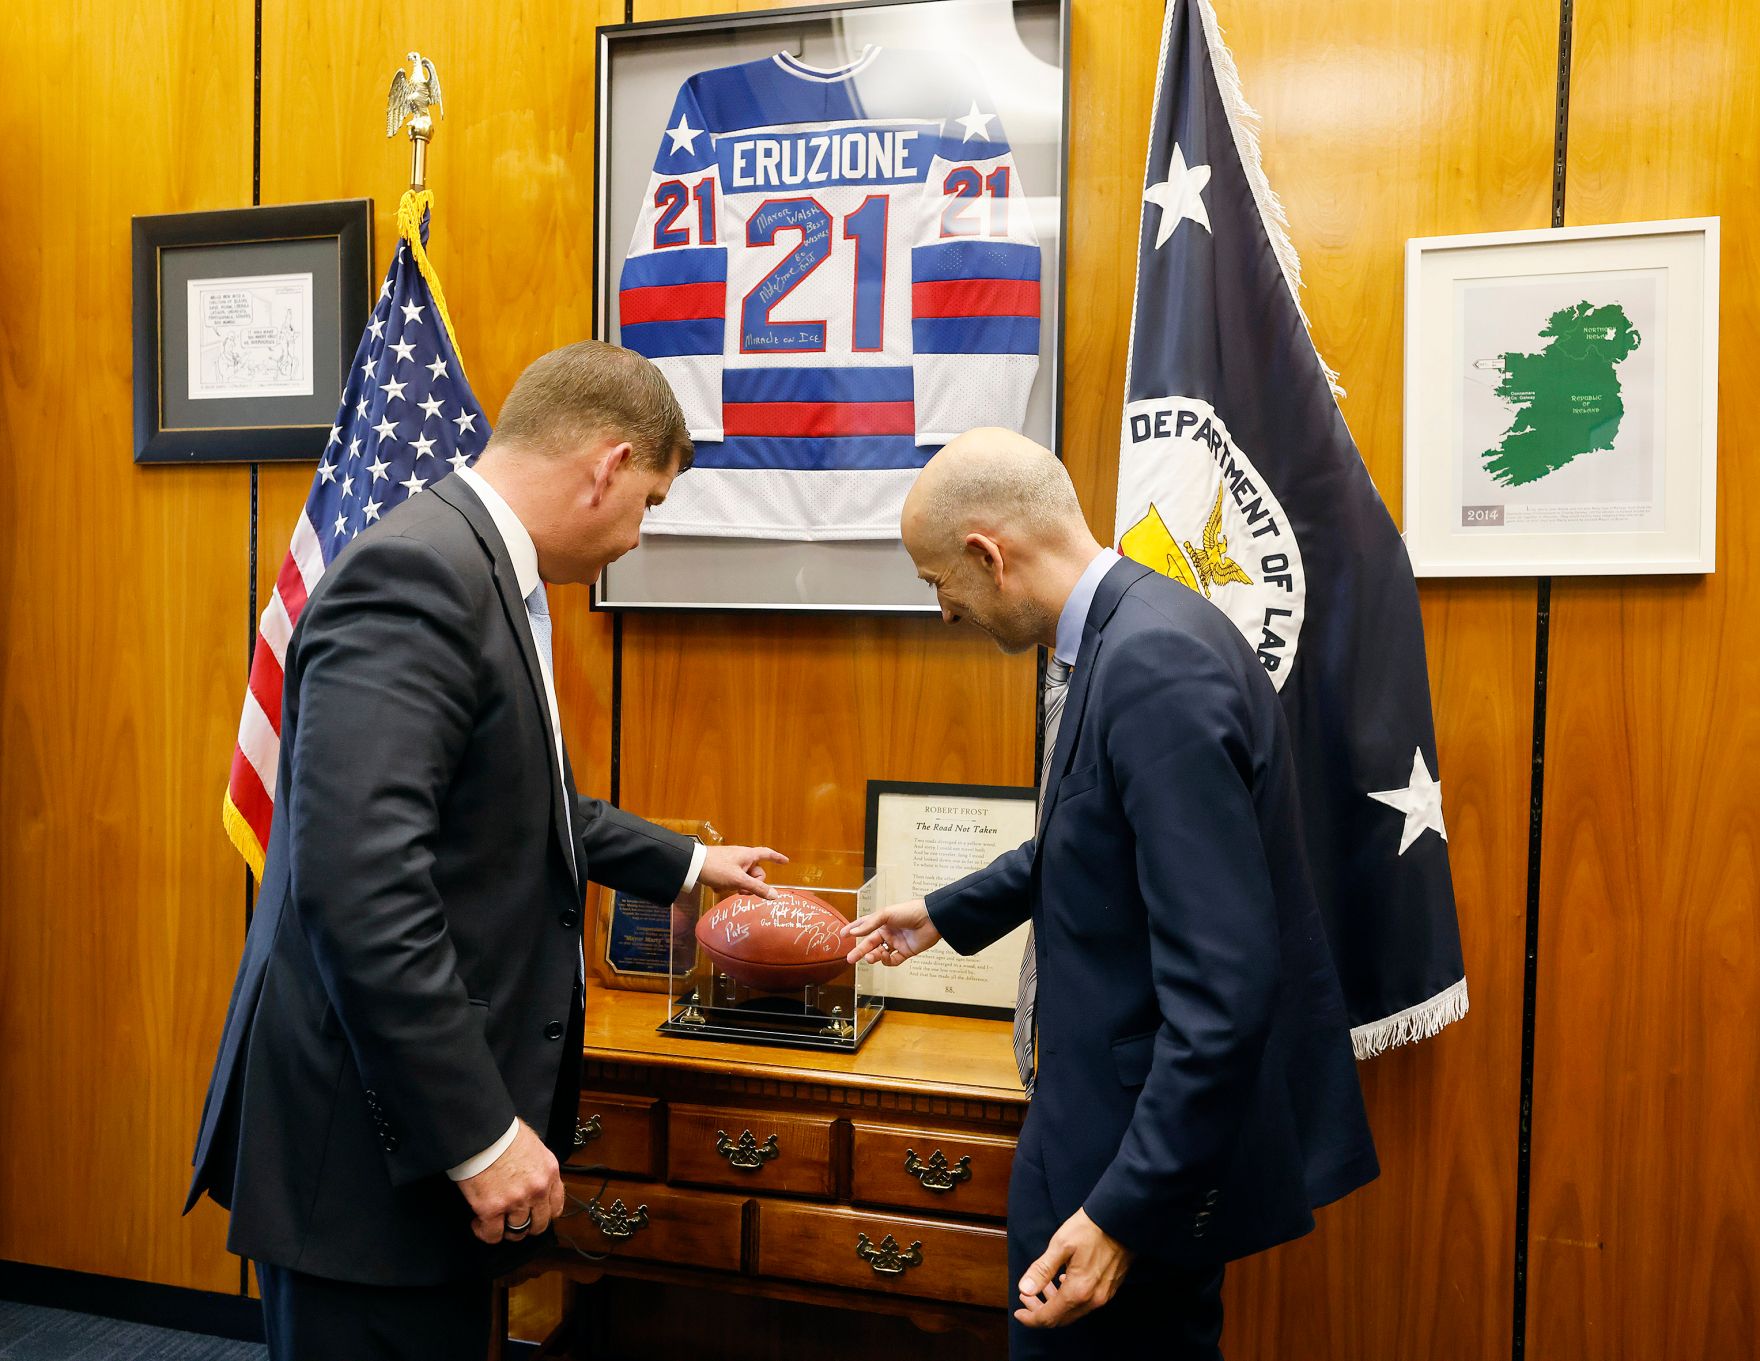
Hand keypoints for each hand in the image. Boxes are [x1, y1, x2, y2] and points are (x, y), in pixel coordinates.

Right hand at [457, 1119, 564, 1244]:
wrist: (481, 1132)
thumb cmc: (503, 1133)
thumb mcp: (533, 1146)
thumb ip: (537, 1167)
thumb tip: (530, 1178)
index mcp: (549, 1172)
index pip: (556, 1207)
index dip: (543, 1214)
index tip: (534, 1214)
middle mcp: (537, 1190)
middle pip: (539, 1225)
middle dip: (527, 1226)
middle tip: (513, 1220)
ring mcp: (515, 1201)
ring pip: (517, 1232)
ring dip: (505, 1229)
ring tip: (495, 1220)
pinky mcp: (491, 1209)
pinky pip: (492, 1235)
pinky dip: (485, 1232)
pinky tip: (479, 1222)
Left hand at [699, 844, 789, 899]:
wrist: (693, 865)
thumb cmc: (718, 869)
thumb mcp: (739, 880)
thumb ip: (757, 888)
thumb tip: (776, 895)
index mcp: (749, 855)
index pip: (767, 854)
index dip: (777, 858)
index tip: (785, 861)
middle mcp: (742, 856)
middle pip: (755, 872)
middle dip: (751, 885)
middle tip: (741, 891)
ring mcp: (731, 862)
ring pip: (743, 878)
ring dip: (737, 886)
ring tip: (726, 888)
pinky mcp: (722, 867)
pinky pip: (731, 878)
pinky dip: (726, 884)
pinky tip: (716, 886)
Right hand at [840, 897, 939, 964]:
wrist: (931, 919)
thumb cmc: (909, 911)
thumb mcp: (885, 915)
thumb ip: (869, 925)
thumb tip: (853, 932)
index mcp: (882, 922)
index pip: (864, 926)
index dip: (853, 930)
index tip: (843, 935)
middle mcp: (888, 932)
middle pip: (870, 944)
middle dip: (860, 951)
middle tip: (850, 959)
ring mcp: (896, 943)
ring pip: (880, 953)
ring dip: (873, 956)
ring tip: (870, 958)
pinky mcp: (906, 952)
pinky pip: (893, 960)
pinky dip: (887, 961)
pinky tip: (885, 956)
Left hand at [1014, 1208, 1133, 1328]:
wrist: (1122, 1219)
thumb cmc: (1089, 1229)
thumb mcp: (1060, 1245)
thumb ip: (1042, 1270)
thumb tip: (1024, 1289)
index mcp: (1078, 1291)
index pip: (1049, 1317)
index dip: (1031, 1318)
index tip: (1019, 1312)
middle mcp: (1092, 1300)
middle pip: (1061, 1318)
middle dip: (1041, 1310)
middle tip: (1026, 1297)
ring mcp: (1104, 1296)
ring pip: (1074, 1311)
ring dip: (1055, 1303)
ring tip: (1043, 1286)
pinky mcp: (1110, 1288)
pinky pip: (1085, 1303)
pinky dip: (1069, 1298)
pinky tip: (1063, 1281)